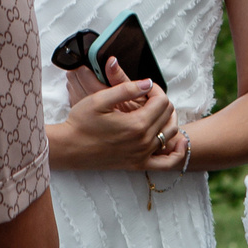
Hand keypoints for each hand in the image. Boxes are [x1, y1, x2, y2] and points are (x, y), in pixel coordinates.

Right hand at [51, 59, 175, 170]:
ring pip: (171, 134)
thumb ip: (127, 88)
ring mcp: (142, 155)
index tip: (145, 86)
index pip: (162, 101)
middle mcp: (143, 141)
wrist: (69, 148)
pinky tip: (178, 142)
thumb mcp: (100, 99)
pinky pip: (167, 163)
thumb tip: (149, 83)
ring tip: (155, 111)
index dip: (156, 89)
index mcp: (136, 124)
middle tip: (146, 97)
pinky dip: (177, 153)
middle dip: (161, 102)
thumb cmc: (81, 122)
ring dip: (168, 119)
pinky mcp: (138, 164)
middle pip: (168, 115)